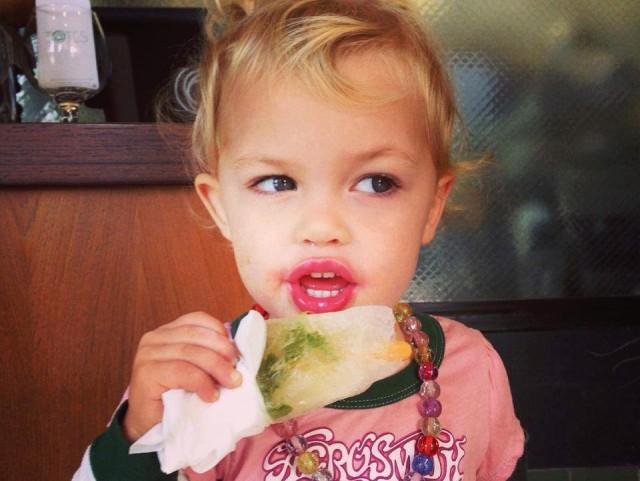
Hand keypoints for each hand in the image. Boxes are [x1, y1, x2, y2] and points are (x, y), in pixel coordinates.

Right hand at [122, 312, 241, 442]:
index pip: (197, 319)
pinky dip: (201, 382)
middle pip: (196, 335)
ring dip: (217, 368)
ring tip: (231, 383)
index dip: (219, 333)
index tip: (235, 353)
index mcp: (167, 331)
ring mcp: (147, 354)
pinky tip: (211, 395)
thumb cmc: (175, 397)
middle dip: (222, 352)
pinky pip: (182, 372)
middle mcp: (154, 338)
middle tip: (238, 372)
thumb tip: (236, 349)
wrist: (148, 427)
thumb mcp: (194, 368)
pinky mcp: (146, 373)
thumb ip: (207, 354)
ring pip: (191, 353)